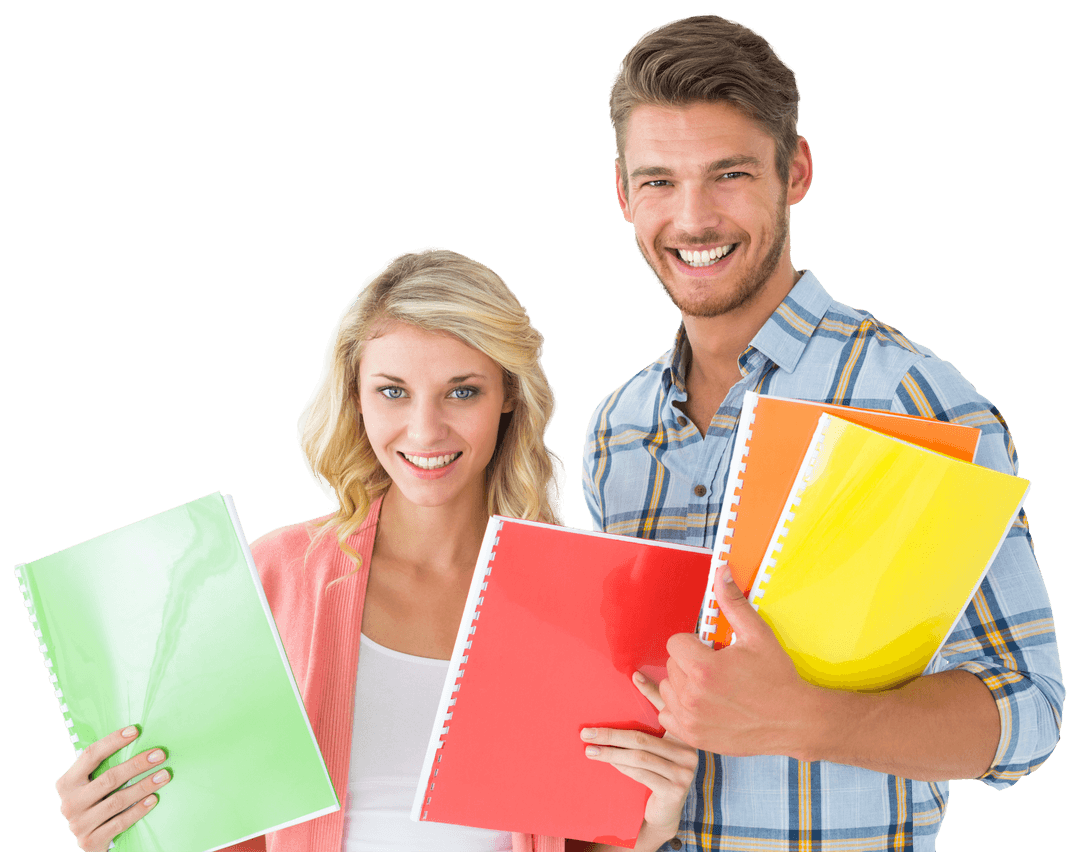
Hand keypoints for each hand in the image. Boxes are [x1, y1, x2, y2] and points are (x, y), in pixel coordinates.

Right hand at [55, 725, 170, 851]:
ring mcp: (78, 824)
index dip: (113, 741)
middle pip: (109, 778)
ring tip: (164, 775)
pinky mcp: (90, 841)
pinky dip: (139, 810)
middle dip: (137, 764)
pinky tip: (154, 799)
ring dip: (144, 786)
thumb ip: (103, 768)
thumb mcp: (92, 785)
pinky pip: (120, 822)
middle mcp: (69, 803)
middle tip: (160, 754)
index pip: (90, 755)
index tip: (136, 730)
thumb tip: (136, 737)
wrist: (89, 840)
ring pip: (117, 801)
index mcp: (67, 783)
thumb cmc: (96, 803)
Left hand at [581, 672, 697, 849]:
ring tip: (590, 749)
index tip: (633, 676)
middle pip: (642, 737)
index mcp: (684, 736)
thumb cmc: (654, 775)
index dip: (651, 692)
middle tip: (587, 731)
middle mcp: (689, 752)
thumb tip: (624, 698)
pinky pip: (641, 774)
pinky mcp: (674, 790)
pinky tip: (608, 762)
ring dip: (610, 752)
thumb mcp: (652, 750)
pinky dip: (621, 767)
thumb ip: (645, 730)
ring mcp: (684, 772)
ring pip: (639, 756)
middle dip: (611, 733)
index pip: (666, 709)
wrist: (663, 814)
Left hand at [659, 567, 816, 757]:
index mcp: (704, 669)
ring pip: (669, 688)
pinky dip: (681, 709)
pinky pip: (668, 715)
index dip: (693, 643)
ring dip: (684, 684)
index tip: (711, 650)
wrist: (794, 721)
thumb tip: (721, 571)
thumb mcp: (757, 635)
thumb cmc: (777, 677)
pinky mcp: (693, 737)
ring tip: (712, 687)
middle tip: (718, 669)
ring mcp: (691, 720)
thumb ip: (733, 603)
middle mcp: (692, 696)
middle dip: (689, 662)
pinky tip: (704, 705)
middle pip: (671, 664)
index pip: (675, 642)